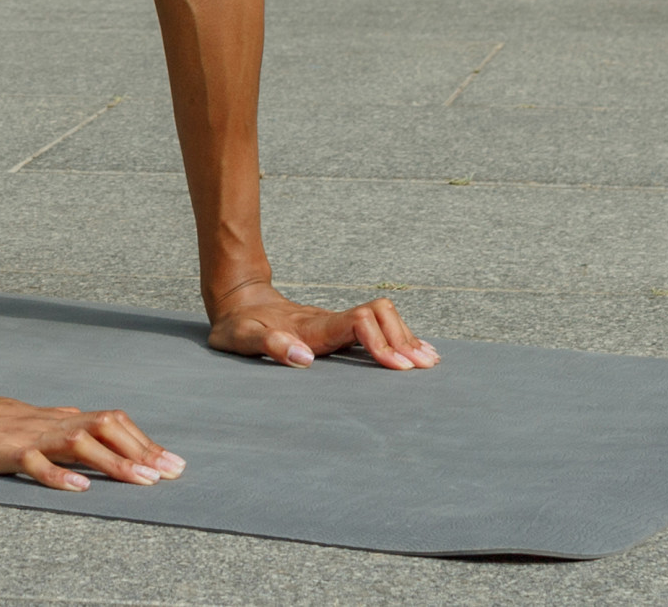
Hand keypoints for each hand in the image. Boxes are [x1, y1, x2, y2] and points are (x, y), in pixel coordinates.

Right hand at [0, 385, 186, 491]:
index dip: (144, 442)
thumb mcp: (33, 422)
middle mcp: (50, 424)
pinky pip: (34, 463)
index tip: (173, 464)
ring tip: (142, 481)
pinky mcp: (3, 452)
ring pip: (77, 443)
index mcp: (60, 419)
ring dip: (114, 462)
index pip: (112, 423)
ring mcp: (27, 436)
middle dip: (142, 451)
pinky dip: (58, 474)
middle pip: (105, 428)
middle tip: (172, 473)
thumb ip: (62, 424)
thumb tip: (93, 422)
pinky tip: (80, 488)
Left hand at [206, 279, 438, 369]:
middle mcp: (330, 322)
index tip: (398, 367)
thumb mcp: (241, 337)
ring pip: (383, 319)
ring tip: (430, 360)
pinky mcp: (338, 328)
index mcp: (313, 327)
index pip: (359, 323)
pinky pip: (376, 327)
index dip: (380, 342)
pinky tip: (413, 351)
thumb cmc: (238, 325)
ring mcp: (336, 323)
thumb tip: (304, 358)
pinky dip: (397, 338)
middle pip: (381, 316)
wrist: (238, 300)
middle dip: (404, 340)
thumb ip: (268, 345)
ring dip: (406, 338)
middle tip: (426, 367)